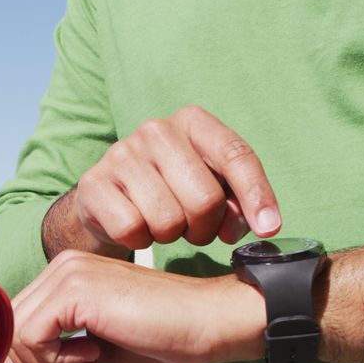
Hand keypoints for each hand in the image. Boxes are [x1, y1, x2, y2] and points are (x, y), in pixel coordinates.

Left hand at [0, 250, 264, 362]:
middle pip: (11, 326)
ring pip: (18, 334)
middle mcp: (64, 266)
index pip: (16, 319)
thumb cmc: (165, 339)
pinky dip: (56, 362)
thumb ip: (59, 354)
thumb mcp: (98, 350)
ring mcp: (69, 273)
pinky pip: (32, 336)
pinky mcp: (76, 289)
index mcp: (69, 275)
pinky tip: (94, 361)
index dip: (12, 362)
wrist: (208, 324)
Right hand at [43, 105, 281, 258]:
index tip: (269, 229)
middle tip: (196, 230)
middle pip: (204, 198)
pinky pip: (132, 229)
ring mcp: (121, 154)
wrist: (108, 199)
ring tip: (163, 225)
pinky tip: (137, 227)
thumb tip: (251, 227)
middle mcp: (156, 130)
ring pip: (168, 220)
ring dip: (171, 236)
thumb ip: (237, 202)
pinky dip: (140, 240)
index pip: (235, 155)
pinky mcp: (94, 183)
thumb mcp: (211, 187)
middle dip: (206, 227)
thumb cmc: (171, 192)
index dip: (257, 195)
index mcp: (192, 122)